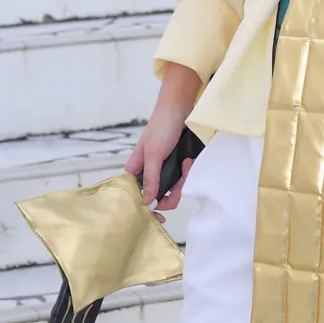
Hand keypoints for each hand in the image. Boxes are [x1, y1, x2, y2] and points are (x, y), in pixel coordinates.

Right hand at [125, 104, 194, 223]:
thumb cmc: (162, 126)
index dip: (144, 206)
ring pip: (171, 189)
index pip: (134, 194)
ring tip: (186, 166)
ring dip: (180, 183)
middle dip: (168, 196)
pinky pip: (181, 178)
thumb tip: (145, 202)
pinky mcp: (177, 164)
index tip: (157, 216)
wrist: (182, 106)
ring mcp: (164, 167)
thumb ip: (150, 178)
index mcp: (135, 168)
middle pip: (155, 196)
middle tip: (177, 194)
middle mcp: (148, 170)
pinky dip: (186, 173)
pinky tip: (189, 161)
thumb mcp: (154, 154)